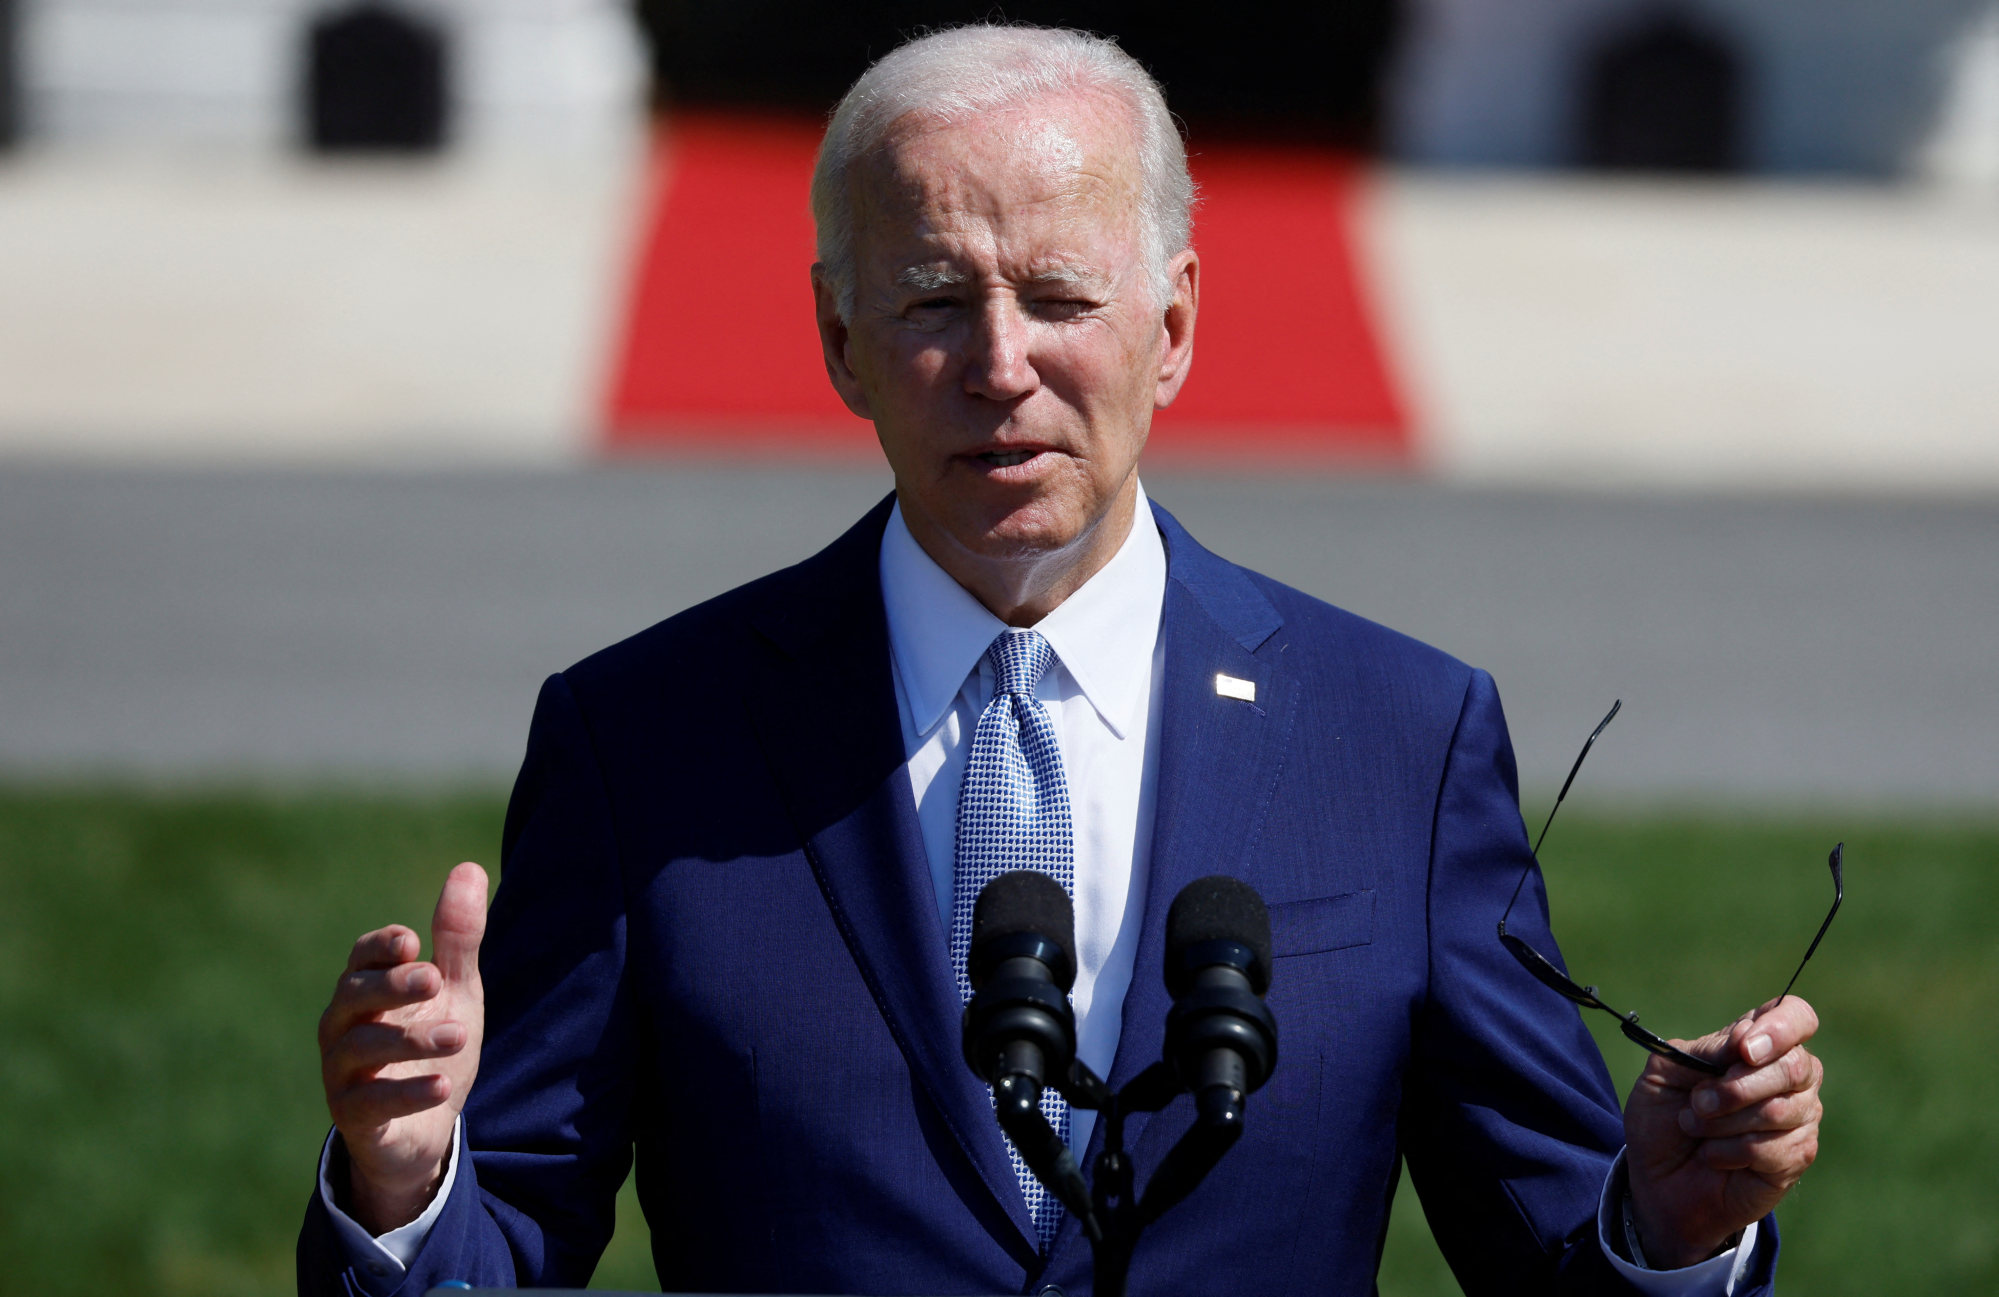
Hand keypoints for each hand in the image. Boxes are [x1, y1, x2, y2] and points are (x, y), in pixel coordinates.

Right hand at [318, 862, 487, 1232]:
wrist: (427, 1126)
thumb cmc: (432, 1044)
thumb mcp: (454, 991)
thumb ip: (457, 938)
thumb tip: (468, 867)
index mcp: (367, 989)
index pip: (362, 958)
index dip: (380, 947)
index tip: (411, 940)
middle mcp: (344, 1027)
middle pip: (354, 996)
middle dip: (391, 986)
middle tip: (434, 979)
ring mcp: (342, 1073)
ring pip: (360, 1048)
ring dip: (410, 1039)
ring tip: (459, 1034)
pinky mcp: (353, 1117)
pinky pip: (370, 1104)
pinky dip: (406, 1094)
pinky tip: (442, 1085)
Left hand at [1623, 995, 1822, 1267]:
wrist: (1656, 1179)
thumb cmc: (1663, 1118)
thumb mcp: (1666, 1072)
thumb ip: (1705, 1049)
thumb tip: (1745, 1038)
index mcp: (1757, 1044)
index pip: (1796, 1016)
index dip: (1780, 1028)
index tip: (1743, 1049)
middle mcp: (1789, 1077)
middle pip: (1795, 1065)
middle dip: (1735, 1088)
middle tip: (1698, 1102)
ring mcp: (1798, 1117)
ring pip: (1780, 1109)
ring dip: (1723, 1122)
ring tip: (1695, 1128)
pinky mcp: (1796, 1156)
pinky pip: (1774, 1148)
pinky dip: (1729, 1151)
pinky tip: (1713, 1156)